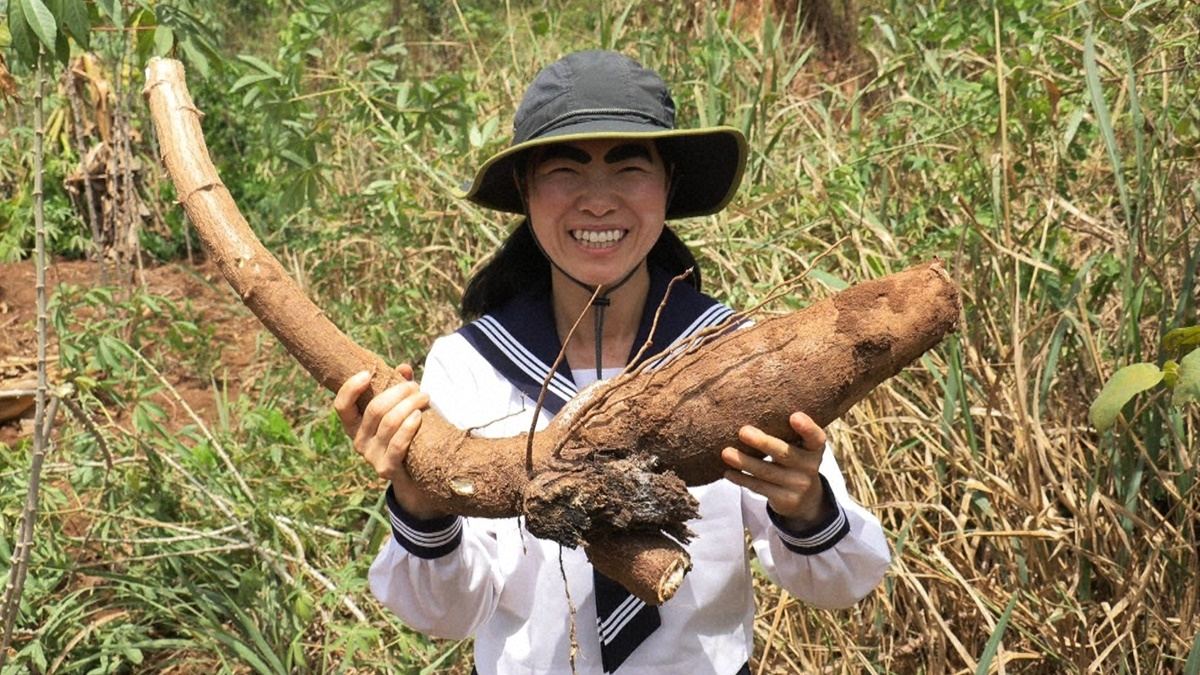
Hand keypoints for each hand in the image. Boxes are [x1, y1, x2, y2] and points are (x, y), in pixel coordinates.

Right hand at [334, 366, 445, 519]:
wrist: (415, 478)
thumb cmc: (405, 435)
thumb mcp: (398, 411)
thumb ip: (398, 388)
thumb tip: (403, 368)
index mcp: (354, 425)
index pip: (342, 406)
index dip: (351, 389)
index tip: (368, 373)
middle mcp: (358, 441)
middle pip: (375, 409)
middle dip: (398, 392)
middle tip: (415, 387)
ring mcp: (371, 456)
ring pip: (389, 423)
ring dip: (409, 405)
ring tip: (424, 396)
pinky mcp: (386, 469)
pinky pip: (398, 444)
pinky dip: (408, 428)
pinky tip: (418, 416)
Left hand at [721, 411, 832, 529]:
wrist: (806, 499)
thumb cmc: (795, 459)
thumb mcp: (800, 446)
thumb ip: (786, 431)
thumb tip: (750, 408)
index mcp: (814, 448)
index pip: (815, 437)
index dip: (806, 427)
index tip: (794, 416)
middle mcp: (810, 467)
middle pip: (785, 454)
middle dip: (763, 443)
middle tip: (743, 431)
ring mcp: (798, 485)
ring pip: (767, 472)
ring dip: (744, 462)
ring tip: (726, 453)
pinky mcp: (785, 500)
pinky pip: (759, 488)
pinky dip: (742, 479)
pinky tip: (728, 472)